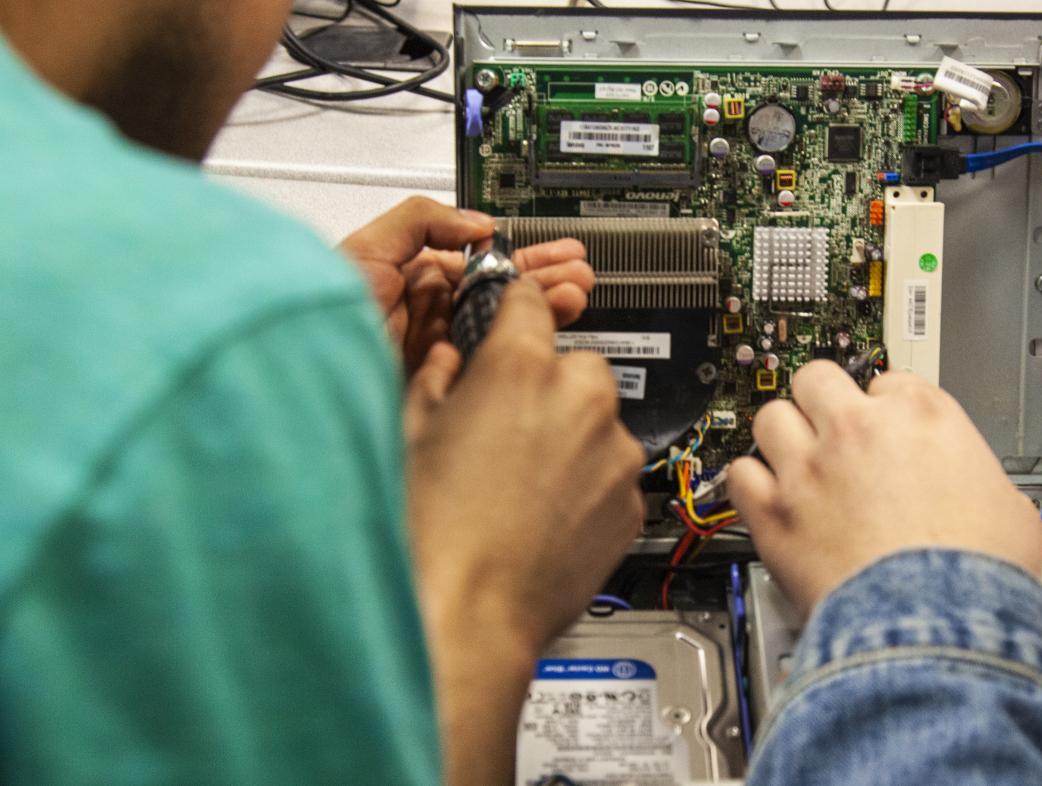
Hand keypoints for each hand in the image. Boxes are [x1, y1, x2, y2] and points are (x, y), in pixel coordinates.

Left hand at [338, 197, 593, 371]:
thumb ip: (421, 221)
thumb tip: (478, 224)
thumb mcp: (367, 247)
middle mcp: (426, 319)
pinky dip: (514, 357)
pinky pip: (486, 372)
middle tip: (579, 277)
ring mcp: (434, 358)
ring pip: (500, 333)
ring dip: (540, 316)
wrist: (296, 378)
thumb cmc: (316, 314)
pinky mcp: (437, 393)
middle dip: (542, 284)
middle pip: (499, 298)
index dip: (522, 258)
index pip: (481, 265)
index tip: (556, 254)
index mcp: (411, 280)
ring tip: (574, 300)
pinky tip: (534, 344)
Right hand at [401, 281, 643, 785]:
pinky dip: (588, 486)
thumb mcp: (409, 434)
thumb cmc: (431, 532)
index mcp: (520, 366)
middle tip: (503, 428)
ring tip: (519, 484)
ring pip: (599, 422)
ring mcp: (615, 453)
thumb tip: (445, 362)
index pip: (528, 298)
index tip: (512, 312)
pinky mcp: (632, 502)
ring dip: (570, 439)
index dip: (514, 305)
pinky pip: (613, 474)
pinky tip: (542, 515)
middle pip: (575, 364)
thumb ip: (436, 380)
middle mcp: (580, 399)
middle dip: (545, 385)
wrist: (467, 615)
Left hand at [729, 362, 1041, 616]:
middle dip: (821, 402)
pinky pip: (739, 475)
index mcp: (924, 416)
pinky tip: (765, 499)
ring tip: (793, 462)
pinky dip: (749, 485)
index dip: (884, 407)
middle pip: (817, 379)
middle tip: (828, 430)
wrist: (942, 624)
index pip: (889, 381)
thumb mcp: (1011, 508)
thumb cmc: (981, 574)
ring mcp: (810, 467)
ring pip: (770, 418)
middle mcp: (859, 429)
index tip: (882, 427)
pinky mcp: (774, 512)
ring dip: (781, 437)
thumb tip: (979, 494)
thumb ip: (980, 481)